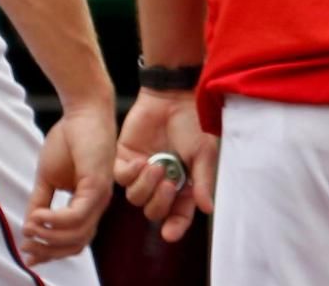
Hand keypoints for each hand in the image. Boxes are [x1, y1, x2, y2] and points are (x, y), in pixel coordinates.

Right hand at [22, 103, 114, 266]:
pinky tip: (37, 217)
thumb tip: (28, 226)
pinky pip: (76, 216)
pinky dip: (54, 221)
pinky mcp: (97, 186)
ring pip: (77, 234)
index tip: (27, 254)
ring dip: (49, 237)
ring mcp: (100, 196)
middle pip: (77, 244)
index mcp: (88, 204)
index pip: (74, 239)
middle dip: (49, 251)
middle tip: (26, 248)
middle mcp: (98, 204)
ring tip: (28, 228)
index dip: (50, 251)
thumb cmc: (68, 139)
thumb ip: (40, 202)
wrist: (83, 110)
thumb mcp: (47, 177)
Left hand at [113, 89, 217, 242]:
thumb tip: (207, 208)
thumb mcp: (204, 153)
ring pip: (135, 198)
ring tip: (156, 166)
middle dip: (160, 202)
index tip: (169, 233)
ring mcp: (143, 172)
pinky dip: (130, 175)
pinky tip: (140, 162)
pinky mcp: (125, 158)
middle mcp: (162, 183)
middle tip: (169, 183)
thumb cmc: (194, 123)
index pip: (178, 216)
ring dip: (146, 187)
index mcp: (184, 186)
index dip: (174, 227)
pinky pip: (121, 178)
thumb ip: (203, 181)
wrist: (173, 95)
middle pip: (153, 211)